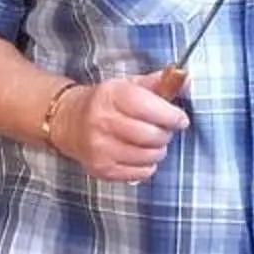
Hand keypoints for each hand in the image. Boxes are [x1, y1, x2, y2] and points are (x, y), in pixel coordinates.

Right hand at [55, 73, 190, 182]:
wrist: (69, 122)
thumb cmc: (104, 103)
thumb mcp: (127, 85)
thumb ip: (156, 83)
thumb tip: (185, 81)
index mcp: (112, 96)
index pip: (150, 108)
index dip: (172, 116)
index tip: (180, 119)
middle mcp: (103, 121)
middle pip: (152, 136)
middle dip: (165, 134)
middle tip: (163, 130)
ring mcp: (101, 147)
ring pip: (149, 156)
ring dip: (157, 150)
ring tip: (150, 142)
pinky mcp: (102, 168)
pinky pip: (140, 173)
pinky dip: (147, 165)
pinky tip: (139, 154)